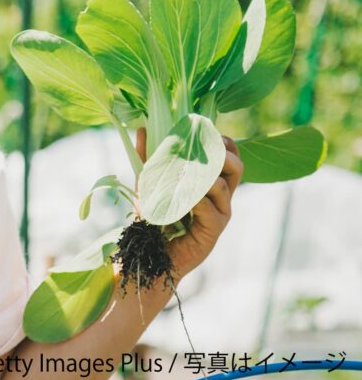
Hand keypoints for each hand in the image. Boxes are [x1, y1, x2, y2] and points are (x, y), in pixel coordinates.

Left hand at [135, 127, 242, 278]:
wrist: (151, 251)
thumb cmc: (154, 215)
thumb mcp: (150, 181)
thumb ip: (148, 155)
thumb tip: (142, 127)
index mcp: (211, 182)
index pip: (231, 156)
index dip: (223, 142)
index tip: (206, 132)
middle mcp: (221, 197)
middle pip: (236, 167)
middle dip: (220, 153)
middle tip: (198, 148)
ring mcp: (220, 213)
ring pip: (222, 185)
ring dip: (200, 176)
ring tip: (179, 175)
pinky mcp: (213, 230)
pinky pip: (210, 208)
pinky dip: (194, 199)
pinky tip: (181, 200)